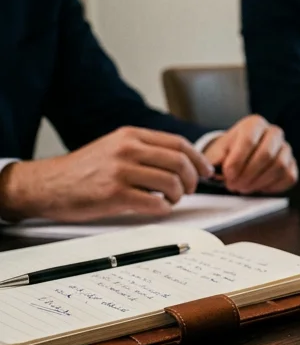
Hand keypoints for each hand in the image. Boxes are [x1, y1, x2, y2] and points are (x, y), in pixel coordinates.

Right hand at [0, 127, 212, 222]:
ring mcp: (120, 171)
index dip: (198, 159)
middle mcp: (127, 149)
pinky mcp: (114, 194)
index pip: (179, 143)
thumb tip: (183, 161)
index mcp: (130, 135)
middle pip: (180, 163)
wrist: (47, 184)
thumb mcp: (114, 147)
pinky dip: (164, 208)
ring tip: (170, 200)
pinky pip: (155, 203)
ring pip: (171, 183)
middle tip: (190, 190)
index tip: (206, 171)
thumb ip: (145, 149)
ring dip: (178, 196)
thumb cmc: (84, 169)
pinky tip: (157, 208)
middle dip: (192, 179)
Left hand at [203, 115, 297, 193]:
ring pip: (279, 167)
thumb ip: (214, 160)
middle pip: (267, 154)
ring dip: (259, 182)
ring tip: (244, 187)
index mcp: (254, 124)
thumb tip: (213, 172)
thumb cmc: (229, 152)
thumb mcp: (217, 151)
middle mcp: (274, 132)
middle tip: (234, 185)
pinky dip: (273, 186)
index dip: (237, 161)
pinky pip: (289, 177)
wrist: (241, 154)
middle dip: (248, 174)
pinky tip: (258, 187)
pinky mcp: (292, 164)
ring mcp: (286, 148)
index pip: (249, 140)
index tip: (227, 175)